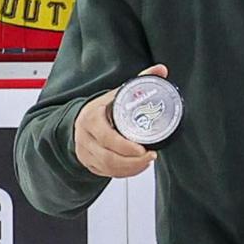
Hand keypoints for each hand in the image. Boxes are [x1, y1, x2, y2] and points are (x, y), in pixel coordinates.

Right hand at [73, 63, 169, 177]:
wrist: (81, 119)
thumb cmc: (101, 108)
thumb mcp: (118, 93)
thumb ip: (140, 81)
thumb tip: (162, 70)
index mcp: (91, 118)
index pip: (107, 138)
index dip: (126, 147)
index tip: (143, 149)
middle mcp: (85, 138)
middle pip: (108, 158)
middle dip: (132, 162)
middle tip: (150, 156)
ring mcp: (85, 152)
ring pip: (108, 169)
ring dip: (130, 169)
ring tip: (146, 162)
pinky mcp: (89, 164)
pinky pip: (106, 174)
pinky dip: (124, 173)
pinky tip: (136, 168)